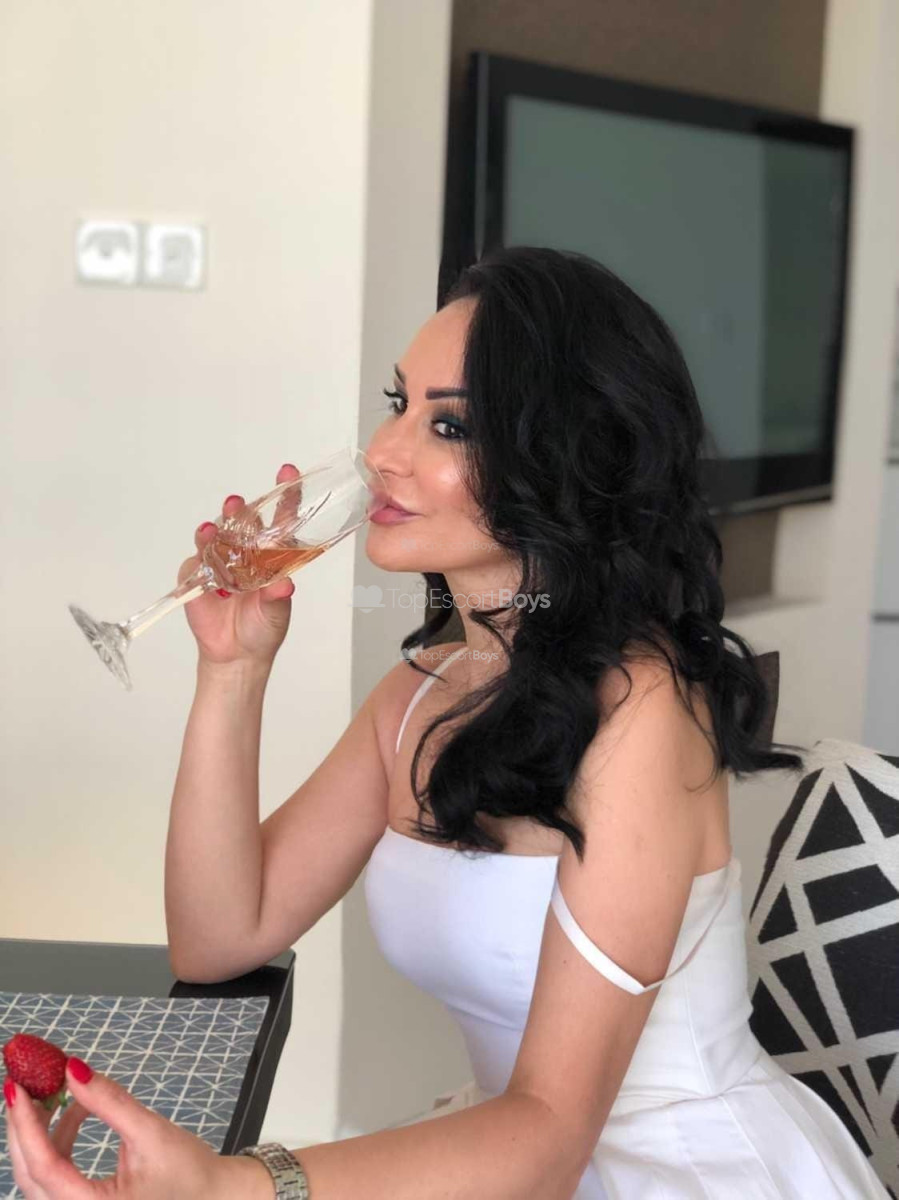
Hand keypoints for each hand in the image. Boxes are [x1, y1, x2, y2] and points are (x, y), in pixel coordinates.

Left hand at [4, 1058, 270, 1198]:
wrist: (212, 1198)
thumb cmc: (189, 1175)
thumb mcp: (150, 1132)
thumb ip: (108, 1102)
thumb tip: (73, 1070)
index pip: (44, 1166)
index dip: (26, 1125)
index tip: (17, 1088)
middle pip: (30, 1175)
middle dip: (25, 1127)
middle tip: (25, 1085)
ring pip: (39, 1177)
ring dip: (41, 1134)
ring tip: (58, 1092)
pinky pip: (55, 1178)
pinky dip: (57, 1144)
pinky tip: (76, 1114)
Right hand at [180, 463, 300, 668]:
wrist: (237, 654)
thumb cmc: (263, 627)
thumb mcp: (277, 613)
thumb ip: (278, 598)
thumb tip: (285, 585)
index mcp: (270, 555)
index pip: (279, 518)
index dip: (285, 494)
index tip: (288, 473)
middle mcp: (244, 552)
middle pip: (241, 522)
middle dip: (239, 511)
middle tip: (237, 505)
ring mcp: (219, 561)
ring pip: (214, 537)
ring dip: (213, 531)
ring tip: (212, 531)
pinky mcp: (197, 577)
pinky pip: (194, 563)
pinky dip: (197, 562)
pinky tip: (201, 564)